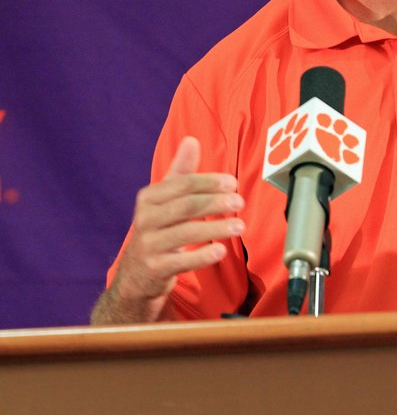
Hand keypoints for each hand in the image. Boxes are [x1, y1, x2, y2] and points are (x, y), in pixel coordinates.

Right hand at [111, 136, 245, 313]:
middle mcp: (145, 219)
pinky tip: (221, 251)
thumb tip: (192, 140)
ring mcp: (148, 245)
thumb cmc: (158, 228)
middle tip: (240, 202)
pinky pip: (181, 261)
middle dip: (215, 203)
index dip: (209, 182)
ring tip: (240, 226)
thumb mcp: (165, 199)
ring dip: (216, 229)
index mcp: (149, 198)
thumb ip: (181, 172)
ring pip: (186, 233)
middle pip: (185, 206)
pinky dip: (202, 256)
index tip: (233, 183)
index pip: (182, 184)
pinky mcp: (155, 268)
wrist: (137, 274)